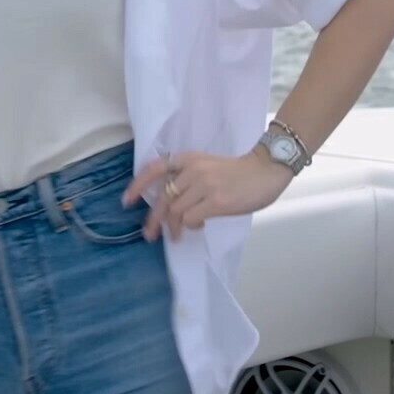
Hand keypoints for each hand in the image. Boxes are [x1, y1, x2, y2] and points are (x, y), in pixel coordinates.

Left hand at [122, 148, 294, 240]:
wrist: (266, 171)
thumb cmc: (239, 172)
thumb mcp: (208, 166)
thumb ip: (188, 178)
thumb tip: (170, 204)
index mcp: (189, 158)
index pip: (155, 168)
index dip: (138, 185)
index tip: (127, 202)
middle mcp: (193, 169)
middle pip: (163, 197)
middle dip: (153, 219)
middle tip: (149, 234)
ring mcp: (204, 185)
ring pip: (175, 211)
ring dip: (174, 227)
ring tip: (178, 235)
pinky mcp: (216, 201)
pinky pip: (190, 219)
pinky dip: (190, 226)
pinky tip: (199, 226)